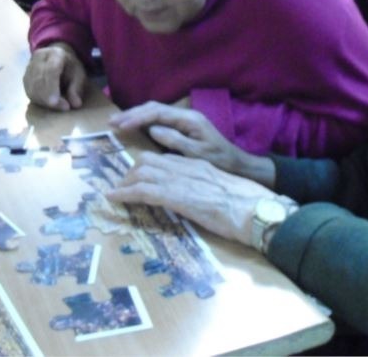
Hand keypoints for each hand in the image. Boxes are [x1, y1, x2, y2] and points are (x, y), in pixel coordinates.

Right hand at [23, 41, 85, 110]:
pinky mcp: (25, 77)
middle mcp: (38, 58)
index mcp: (55, 54)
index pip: (50, 70)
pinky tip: (48, 104)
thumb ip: (76, 89)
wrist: (57, 57)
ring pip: (32, 87)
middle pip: (39, 80)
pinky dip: (38, 100)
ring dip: (43, 101)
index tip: (55, 102)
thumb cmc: (70, 67)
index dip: (51, 87)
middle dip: (49, 97)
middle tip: (63, 108)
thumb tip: (76, 104)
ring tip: (58, 106)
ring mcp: (29, 67)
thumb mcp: (79, 75)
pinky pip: (28, 91)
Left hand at [107, 151, 277, 245]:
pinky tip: (113, 198)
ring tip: (116, 193)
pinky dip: (124, 193)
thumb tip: (195, 200)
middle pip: (148, 161)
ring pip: (141, 171)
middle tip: (123, 187)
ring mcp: (180, 180)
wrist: (255, 209)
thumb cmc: (246, 205)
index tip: (136, 177)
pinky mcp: (176, 195)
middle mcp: (186, 167)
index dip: (145, 167)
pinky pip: (142, 190)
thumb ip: (205, 189)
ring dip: (124, 183)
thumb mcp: (222, 191)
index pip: (164, 159)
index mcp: (198, 164)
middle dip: (131, 173)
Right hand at [109, 101, 275, 185]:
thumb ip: (176, 141)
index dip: (138, 117)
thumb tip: (152, 129)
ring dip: (136, 117)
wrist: (238, 164)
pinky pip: (160, 120)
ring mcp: (185, 120)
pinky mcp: (184, 128)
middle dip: (132, 114)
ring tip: (118, 124)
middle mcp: (186, 115)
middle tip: (112, 123)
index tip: (121, 125)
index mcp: (190, 119)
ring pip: (156, 113)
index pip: (158, 112)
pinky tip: (134, 129)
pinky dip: (144, 123)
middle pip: (154, 108)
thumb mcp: (198, 154)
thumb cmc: (220, 161)